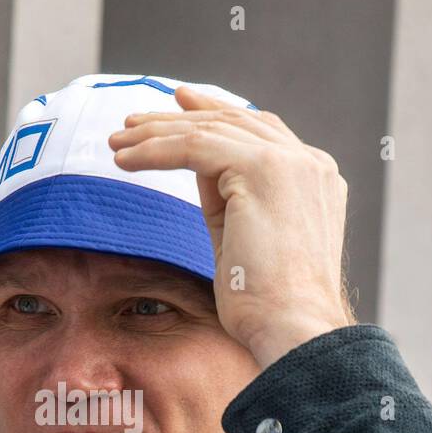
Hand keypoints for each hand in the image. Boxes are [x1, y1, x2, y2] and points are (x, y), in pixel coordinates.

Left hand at [108, 87, 352, 368]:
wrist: (291, 327)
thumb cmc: (267, 305)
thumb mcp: (244, 239)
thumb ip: (229, 199)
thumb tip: (200, 170)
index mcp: (314, 179)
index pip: (261, 131)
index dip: (216, 114)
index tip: (180, 105)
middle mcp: (309, 163)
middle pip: (234, 122)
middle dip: (180, 118)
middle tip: (135, 120)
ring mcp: (290, 162)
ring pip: (210, 130)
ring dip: (157, 133)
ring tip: (117, 142)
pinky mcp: (262, 169)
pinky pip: (195, 146)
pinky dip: (155, 151)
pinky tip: (125, 161)